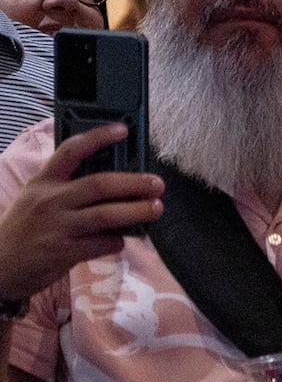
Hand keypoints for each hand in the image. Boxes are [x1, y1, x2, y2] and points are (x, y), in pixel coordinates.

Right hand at [0, 126, 161, 302]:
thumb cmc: (25, 229)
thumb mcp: (35, 199)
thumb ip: (66, 188)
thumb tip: (113, 183)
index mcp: (43, 182)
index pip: (71, 151)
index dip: (98, 137)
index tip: (122, 130)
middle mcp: (50, 200)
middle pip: (99, 184)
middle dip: (134, 183)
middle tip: (157, 184)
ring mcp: (58, 226)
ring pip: (106, 214)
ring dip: (137, 211)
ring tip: (156, 208)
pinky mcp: (64, 251)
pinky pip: (102, 243)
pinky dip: (118, 241)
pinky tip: (121, 239)